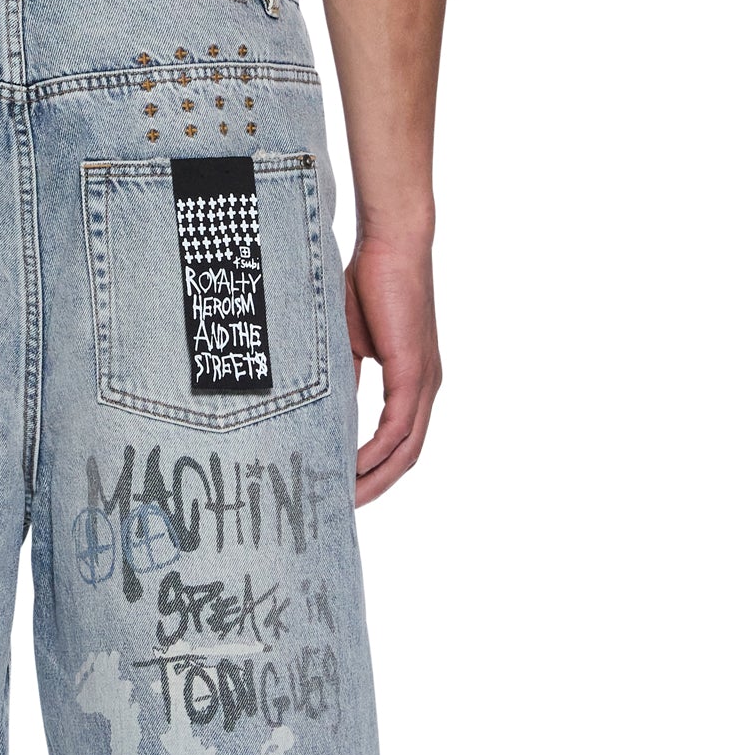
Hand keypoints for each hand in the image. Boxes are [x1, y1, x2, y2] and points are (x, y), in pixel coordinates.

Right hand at [346, 232, 441, 505]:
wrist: (390, 244)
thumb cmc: (368, 283)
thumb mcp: (350, 345)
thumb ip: (347, 381)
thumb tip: (328, 412)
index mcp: (412, 381)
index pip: (399, 441)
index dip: (375, 470)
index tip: (344, 489)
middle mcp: (425, 387)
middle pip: (407, 457)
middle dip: (375, 487)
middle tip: (342, 510)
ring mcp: (424, 383)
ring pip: (406, 451)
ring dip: (376, 479)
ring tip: (345, 501)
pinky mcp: (415, 374)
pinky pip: (399, 429)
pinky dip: (377, 455)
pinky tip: (354, 469)